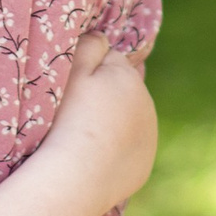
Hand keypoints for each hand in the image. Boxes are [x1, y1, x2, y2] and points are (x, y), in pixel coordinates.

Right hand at [54, 34, 157, 211]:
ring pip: (129, 120)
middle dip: (105, 96)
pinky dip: (117, 150)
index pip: (111, 61)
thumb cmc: (67, 119)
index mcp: (130, 77)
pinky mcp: (144, 165)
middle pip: (123, 91)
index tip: (72, 89)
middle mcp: (146, 104)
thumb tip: (103, 38)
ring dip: (113, 122)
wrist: (75, 177)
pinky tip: (95, 157)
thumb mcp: (72, 71)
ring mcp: (148, 137)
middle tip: (76, 113)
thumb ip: (90, 45)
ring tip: (84, 136)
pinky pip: (130, 149)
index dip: (89, 72)